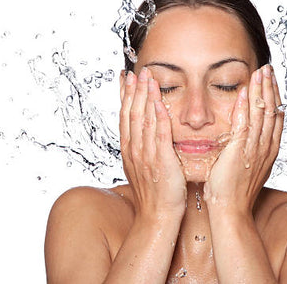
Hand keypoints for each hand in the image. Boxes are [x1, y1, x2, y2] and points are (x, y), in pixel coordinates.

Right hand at [119, 67, 186, 218]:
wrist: (157, 216)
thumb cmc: (153, 193)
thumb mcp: (142, 167)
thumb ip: (141, 148)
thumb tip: (142, 134)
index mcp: (129, 150)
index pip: (125, 116)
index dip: (124, 96)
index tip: (125, 79)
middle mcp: (134, 149)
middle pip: (132, 113)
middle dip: (134, 90)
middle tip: (136, 71)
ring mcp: (146, 154)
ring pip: (144, 119)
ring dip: (145, 97)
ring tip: (147, 78)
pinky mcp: (161, 160)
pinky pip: (160, 133)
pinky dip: (159, 116)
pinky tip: (160, 101)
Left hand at [203, 64, 283, 213]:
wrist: (231, 210)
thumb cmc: (234, 191)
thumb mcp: (248, 167)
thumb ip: (250, 149)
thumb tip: (248, 138)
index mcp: (268, 150)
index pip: (275, 117)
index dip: (274, 96)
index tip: (271, 81)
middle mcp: (265, 147)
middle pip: (272, 111)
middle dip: (270, 87)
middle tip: (268, 69)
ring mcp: (255, 149)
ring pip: (262, 114)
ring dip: (261, 91)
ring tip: (260, 72)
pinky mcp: (240, 151)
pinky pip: (245, 124)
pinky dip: (246, 106)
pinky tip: (246, 91)